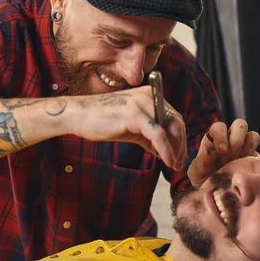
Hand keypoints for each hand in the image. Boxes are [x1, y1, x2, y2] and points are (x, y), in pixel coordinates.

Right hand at [69, 86, 186, 169]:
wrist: (78, 115)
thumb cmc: (101, 120)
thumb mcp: (130, 127)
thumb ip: (147, 135)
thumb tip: (162, 150)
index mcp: (149, 96)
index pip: (173, 117)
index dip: (179, 138)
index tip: (178, 155)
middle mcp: (149, 96)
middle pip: (176, 122)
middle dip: (181, 145)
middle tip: (179, 163)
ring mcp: (142, 104)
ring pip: (170, 128)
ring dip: (176, 150)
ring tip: (174, 165)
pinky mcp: (135, 115)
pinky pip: (158, 135)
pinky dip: (166, 150)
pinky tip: (166, 161)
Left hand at [187, 119, 259, 187]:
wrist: (217, 194)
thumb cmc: (204, 181)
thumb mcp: (196, 176)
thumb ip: (198, 166)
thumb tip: (206, 158)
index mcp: (214, 139)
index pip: (219, 127)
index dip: (221, 135)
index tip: (222, 151)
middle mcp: (230, 139)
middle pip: (240, 124)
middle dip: (237, 138)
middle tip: (232, 155)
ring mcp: (244, 147)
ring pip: (252, 135)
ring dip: (248, 146)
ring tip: (241, 161)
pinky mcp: (254, 158)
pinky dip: (256, 158)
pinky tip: (248, 169)